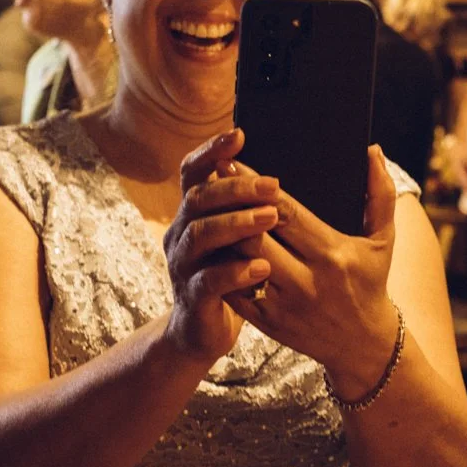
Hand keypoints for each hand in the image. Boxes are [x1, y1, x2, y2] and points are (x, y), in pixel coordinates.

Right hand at [163, 130, 281, 364]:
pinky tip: (262, 267)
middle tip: (273, 185)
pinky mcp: (192, 297)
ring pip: (200, 235)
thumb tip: (285, 172)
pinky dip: (235, 271)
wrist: (202, 332)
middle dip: (235, 187)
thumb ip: (250, 206)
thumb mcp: (236, 237)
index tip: (239, 134)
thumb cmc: (231, 275)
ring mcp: (183, 265)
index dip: (211, 151)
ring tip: (270, 217)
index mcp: (192, 213)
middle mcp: (181, 233)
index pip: (193, 171)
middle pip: (199, 198)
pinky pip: (209, 280)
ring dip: (236, 223)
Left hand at [224, 144, 400, 396]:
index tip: (232, 162)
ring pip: (240, 263)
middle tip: (212, 180)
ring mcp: (284, 304)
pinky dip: (222, 268)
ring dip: (223, 236)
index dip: (256, 187)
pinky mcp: (268, 324)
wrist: (363, 345)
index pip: (285, 213)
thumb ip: (381, 194)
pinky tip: (212, 247)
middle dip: (231, 206)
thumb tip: (372, 150)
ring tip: (207, 210)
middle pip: (255, 236)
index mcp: (332, 253)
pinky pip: (235, 291)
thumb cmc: (371, 282)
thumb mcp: (383, 241)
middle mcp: (307, 280)